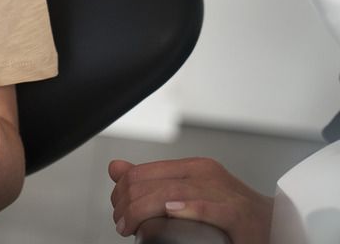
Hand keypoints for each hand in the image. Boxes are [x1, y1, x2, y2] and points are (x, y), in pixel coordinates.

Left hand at [109, 157, 272, 243]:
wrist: (279, 226)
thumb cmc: (232, 214)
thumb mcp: (190, 192)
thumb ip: (153, 181)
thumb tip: (116, 167)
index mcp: (194, 169)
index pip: (144, 172)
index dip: (122, 191)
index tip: (118, 211)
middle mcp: (207, 175)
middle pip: (153, 183)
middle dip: (129, 204)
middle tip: (122, 224)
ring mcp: (224, 194)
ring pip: (173, 193)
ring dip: (144, 210)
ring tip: (131, 225)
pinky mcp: (240, 215)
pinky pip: (211, 208)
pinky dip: (189, 208)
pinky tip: (171, 212)